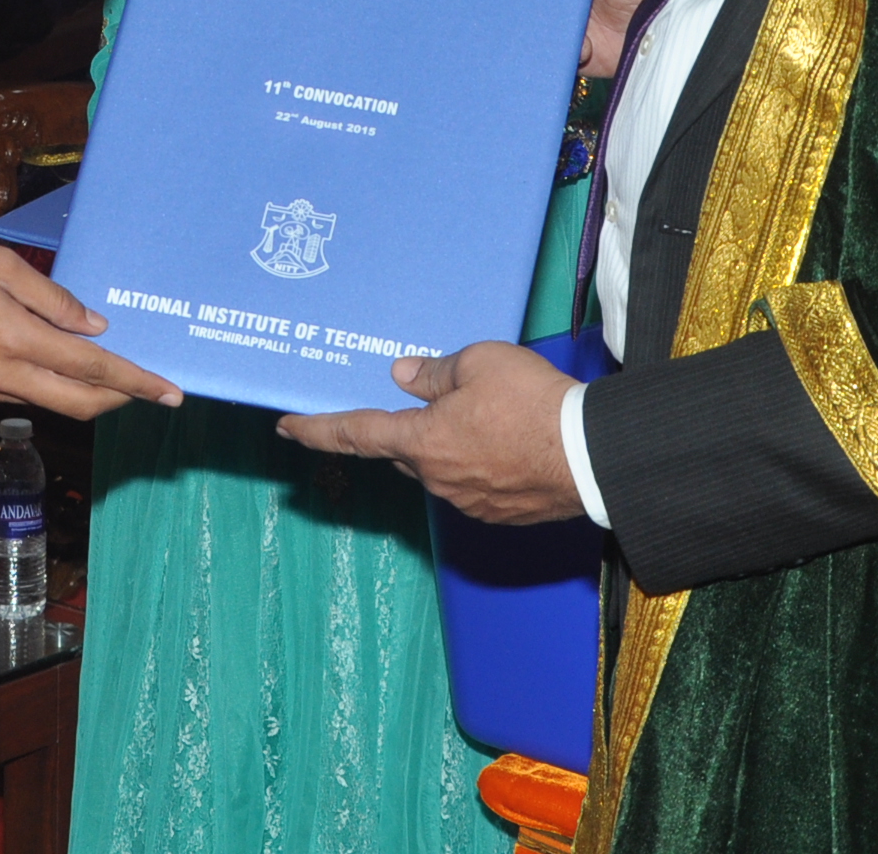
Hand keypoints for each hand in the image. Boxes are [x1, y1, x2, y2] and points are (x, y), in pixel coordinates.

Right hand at [0, 238, 184, 419]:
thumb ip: (51, 297)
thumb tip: (94, 326)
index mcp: (14, 339)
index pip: (91, 368)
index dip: (136, 382)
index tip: (170, 393)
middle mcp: (2, 375)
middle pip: (79, 404)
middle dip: (122, 399)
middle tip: (152, 389)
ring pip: (51, 403)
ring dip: (87, 394)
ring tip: (113, 371)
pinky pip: (22, 397)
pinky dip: (52, 387)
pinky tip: (59, 366)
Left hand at [278, 340, 587, 524]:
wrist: (591, 457)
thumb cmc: (533, 402)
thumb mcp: (480, 364)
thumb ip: (434, 372)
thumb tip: (403, 377)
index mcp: (422, 441)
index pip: (354, 435)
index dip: (316, 429)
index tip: (285, 427)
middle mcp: (435, 479)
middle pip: (403, 451)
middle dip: (408, 429)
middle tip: (436, 401)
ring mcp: (466, 502)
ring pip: (439, 467)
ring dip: (449, 444)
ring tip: (490, 415)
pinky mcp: (497, 514)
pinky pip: (471, 484)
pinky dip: (477, 463)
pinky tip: (508, 443)